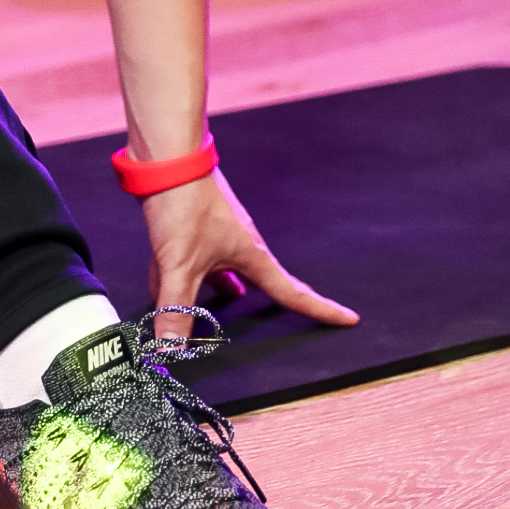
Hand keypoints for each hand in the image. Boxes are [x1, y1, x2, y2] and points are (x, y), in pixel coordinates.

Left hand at [142, 172, 357, 335]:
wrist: (164, 155)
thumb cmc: (184, 203)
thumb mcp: (179, 264)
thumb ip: (175, 310)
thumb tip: (171, 353)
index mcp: (252, 256)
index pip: (292, 293)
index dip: (321, 310)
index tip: (349, 319)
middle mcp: (239, 245)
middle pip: (255, 285)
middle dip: (258, 306)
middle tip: (272, 325)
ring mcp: (216, 234)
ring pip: (217, 273)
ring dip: (210, 292)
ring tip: (203, 315)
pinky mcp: (192, 226)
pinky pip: (192, 260)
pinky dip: (179, 275)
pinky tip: (160, 286)